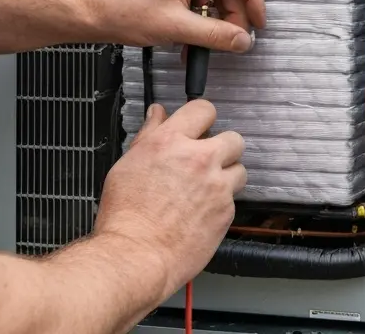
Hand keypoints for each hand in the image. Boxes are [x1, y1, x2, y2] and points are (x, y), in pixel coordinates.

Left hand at [86, 0, 266, 52]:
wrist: (92, 13)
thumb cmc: (128, 13)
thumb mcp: (176, 27)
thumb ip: (215, 34)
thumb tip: (245, 42)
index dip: (253, 0)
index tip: (258, 27)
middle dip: (232, 16)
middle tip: (232, 42)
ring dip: (215, 22)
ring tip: (208, 46)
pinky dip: (201, 21)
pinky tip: (193, 42)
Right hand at [93, 100, 246, 297]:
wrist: (136, 256)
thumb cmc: (125, 216)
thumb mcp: (127, 165)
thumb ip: (149, 135)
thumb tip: (158, 114)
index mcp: (170, 142)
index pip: (203, 109)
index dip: (202, 117)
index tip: (200, 126)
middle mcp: (199, 159)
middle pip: (233, 139)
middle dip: (222, 148)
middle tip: (207, 161)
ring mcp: (217, 186)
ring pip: (239, 169)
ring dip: (227, 176)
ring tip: (206, 190)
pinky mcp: (226, 211)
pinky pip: (233, 199)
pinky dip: (221, 204)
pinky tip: (201, 213)